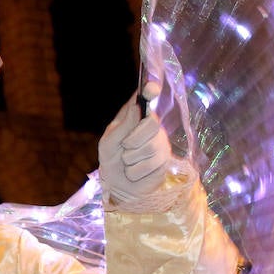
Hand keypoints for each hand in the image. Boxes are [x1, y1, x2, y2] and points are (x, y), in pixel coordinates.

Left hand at [98, 83, 173, 205]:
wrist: (117, 185)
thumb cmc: (111, 159)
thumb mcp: (108, 143)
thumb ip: (122, 127)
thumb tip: (136, 106)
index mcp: (136, 118)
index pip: (147, 100)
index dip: (151, 90)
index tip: (150, 88)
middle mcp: (152, 127)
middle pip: (152, 124)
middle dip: (133, 139)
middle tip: (125, 147)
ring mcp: (160, 144)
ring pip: (150, 147)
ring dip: (131, 159)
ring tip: (127, 162)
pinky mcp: (165, 161)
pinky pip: (151, 164)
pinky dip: (136, 171)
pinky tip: (134, 171)